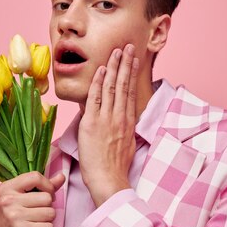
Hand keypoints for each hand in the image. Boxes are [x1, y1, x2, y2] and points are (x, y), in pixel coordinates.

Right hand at [0, 171, 65, 226]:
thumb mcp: (25, 201)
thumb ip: (44, 187)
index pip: (35, 176)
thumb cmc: (17, 223)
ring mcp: (13, 216)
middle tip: (36, 217)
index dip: (47, 186)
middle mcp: (7, 200)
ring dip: (47, 221)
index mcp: (6, 188)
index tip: (46, 195)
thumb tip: (62, 176)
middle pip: (46, 197)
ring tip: (35, 226)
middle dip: (47, 208)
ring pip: (50, 212)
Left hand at [78, 43, 138, 206]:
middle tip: (128, 46)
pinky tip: (102, 69)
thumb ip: (123, 129)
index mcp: (129, 122)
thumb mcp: (126, 144)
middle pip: (124, 85)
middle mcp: (120, 117)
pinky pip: (95, 98)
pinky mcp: (92, 123)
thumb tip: (119, 119)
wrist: (109, 180)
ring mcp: (107, 119)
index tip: (134, 59)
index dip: (132, 74)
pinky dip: (98, 82)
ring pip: (111, 87)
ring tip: (117, 51)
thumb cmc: (116, 168)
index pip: (131, 92)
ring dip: (114, 67)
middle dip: (126, 63)